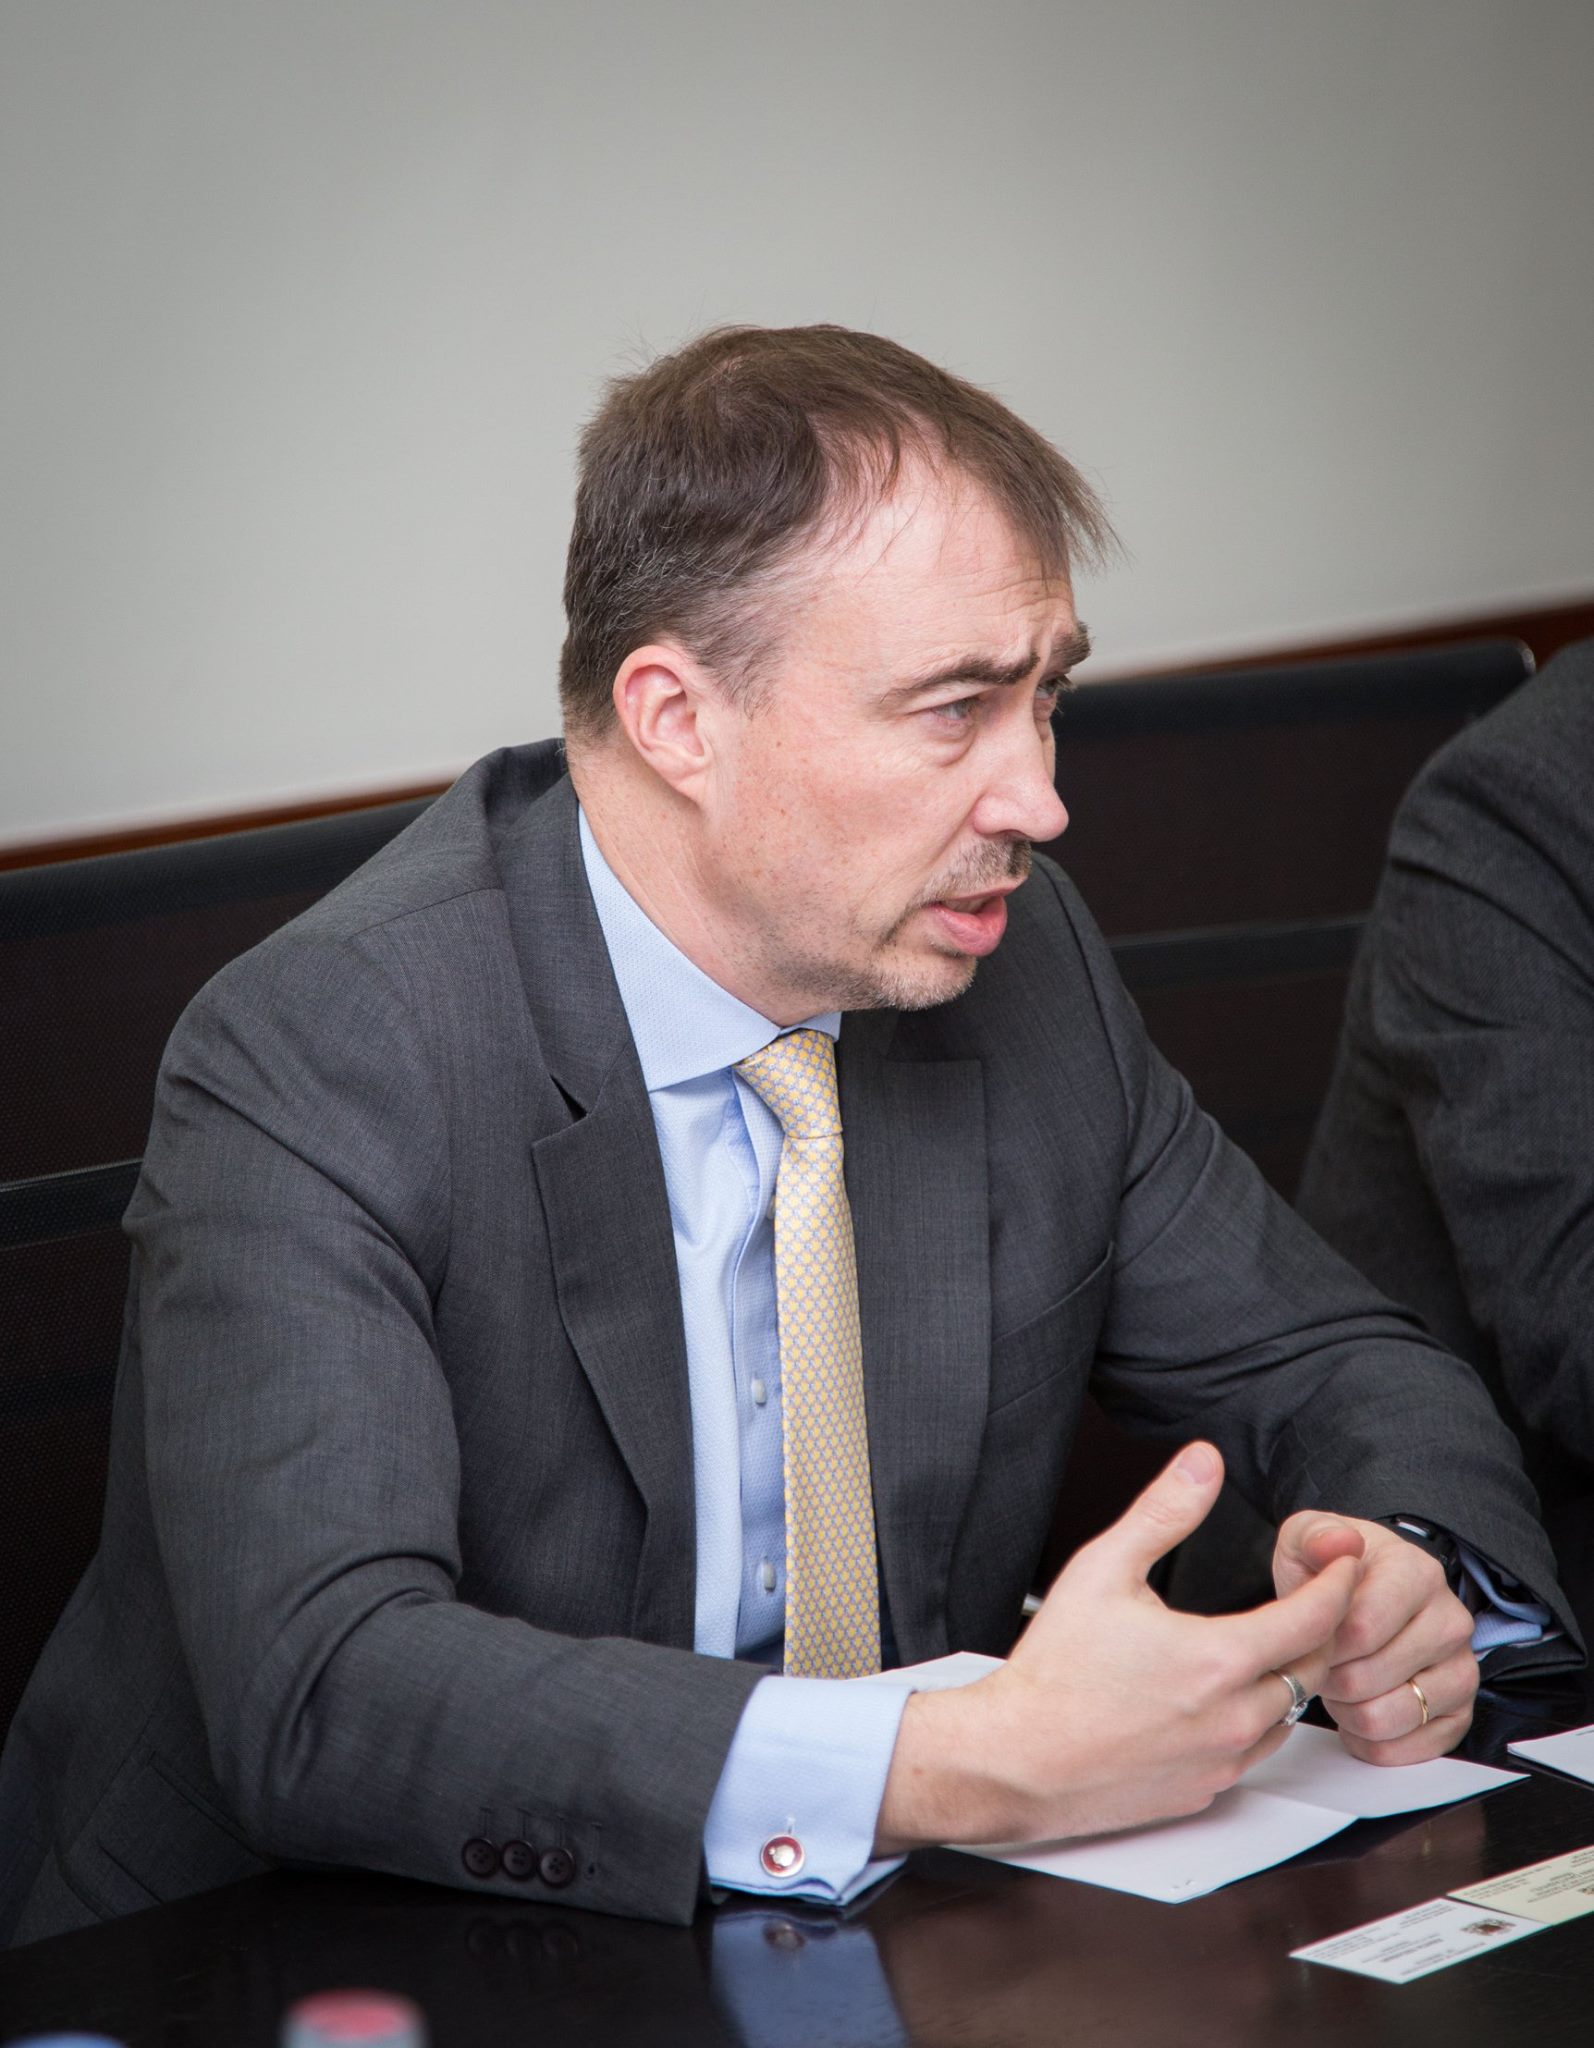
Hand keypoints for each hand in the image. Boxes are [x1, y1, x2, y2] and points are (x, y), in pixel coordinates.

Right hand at [876, 1443, 1359, 1852]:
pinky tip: (1230, 1697)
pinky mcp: (1204, 1793)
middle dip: (1328, 1625)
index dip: (1339, 1580)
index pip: (1316, 1616)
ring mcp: (1222, 1763)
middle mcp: (1234, 1717)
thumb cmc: (1054, 1673)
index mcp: (1219, 1658)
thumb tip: (1202, 1464)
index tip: (1344, 1558)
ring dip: (1293, 1676)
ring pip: (1289, 1715)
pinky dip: (1258, 1720)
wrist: (1017, 1759)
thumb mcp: (1103, 1568)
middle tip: (1320, 1593)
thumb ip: (1164, 1511)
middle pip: (1318, 1668)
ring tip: (1278, 1643)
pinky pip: (1255, 1754)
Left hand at [1272, 1512, 1477, 1763]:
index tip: (1311, 1639)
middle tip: (1323, 1665)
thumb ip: (1316, 1537)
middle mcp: (1451, 1620)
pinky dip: (1374, 1742)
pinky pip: (1412, 1750)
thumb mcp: (1308, 1540)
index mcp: (1417, 1573)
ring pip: (1389, 1717)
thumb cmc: (1333, 1572)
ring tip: (1340, 1687)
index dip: (1322, 1645)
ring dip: (1349, 1712)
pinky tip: (1359, 1714)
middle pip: (1370, 1677)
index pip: (1362, 1629)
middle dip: (1330, 1678)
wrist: (1362, 1597)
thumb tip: (1340, 1543)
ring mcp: (1461, 1668)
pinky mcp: (1461, 1712)